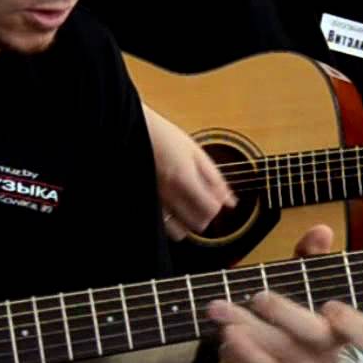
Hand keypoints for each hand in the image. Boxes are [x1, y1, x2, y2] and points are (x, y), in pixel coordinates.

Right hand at [145, 105, 234, 239]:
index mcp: (184, 178)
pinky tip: (171, 210)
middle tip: (202, 201)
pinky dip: (170, 224)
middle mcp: (168, 195)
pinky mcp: (145, 205)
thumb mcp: (194, 151)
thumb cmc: (163, 137)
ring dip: (187, 223)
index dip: (216, 205)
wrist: (132, 130)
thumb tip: (230, 201)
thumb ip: (214, 178)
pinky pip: (161, 227)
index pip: (211, 209)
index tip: (214, 197)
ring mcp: (154, 202)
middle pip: (198, 224)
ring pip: (178, 232)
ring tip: (186, 208)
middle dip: (205, 216)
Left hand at [204, 223, 362, 362]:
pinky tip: (227, 333)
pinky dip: (245, 351)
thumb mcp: (294, 283)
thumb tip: (322, 230)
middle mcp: (329, 355)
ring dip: (249, 327)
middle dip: (286, 313)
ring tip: (221, 308)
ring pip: (282, 351)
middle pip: (315, 336)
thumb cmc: (279, 319)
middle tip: (258, 296)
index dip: (354, 323)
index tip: (332, 306)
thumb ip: (309, 257)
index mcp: (339, 329)